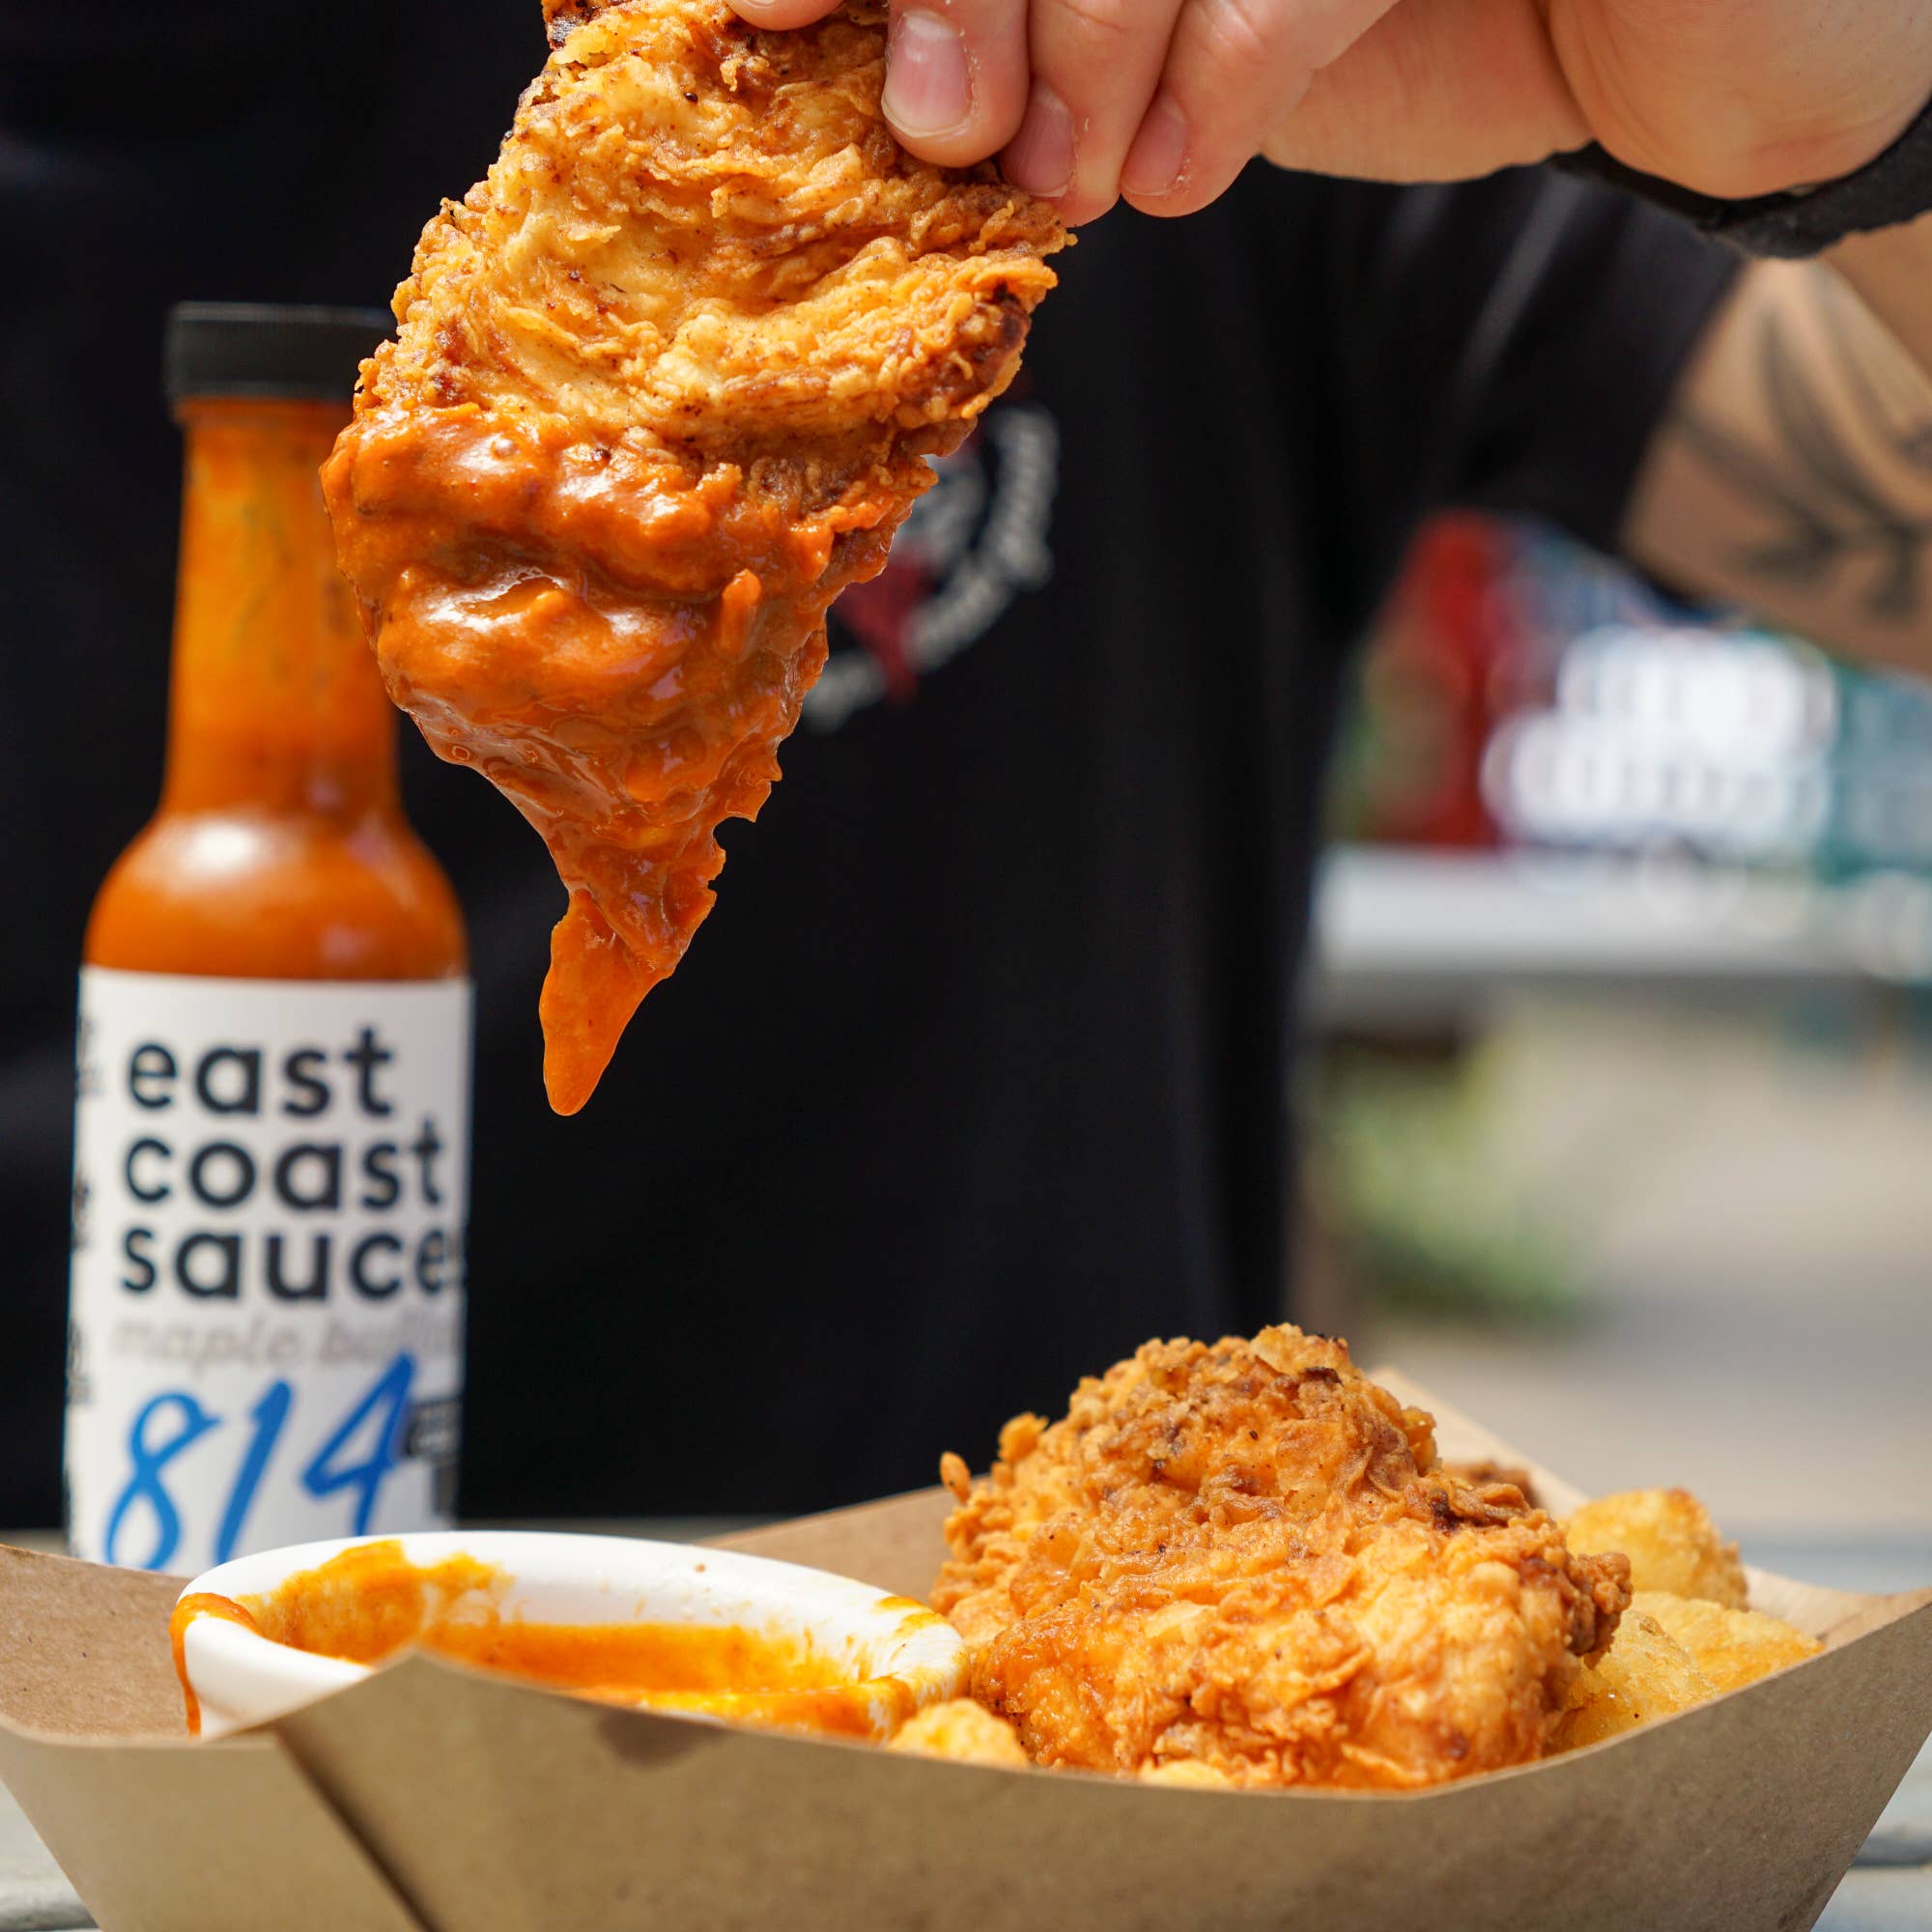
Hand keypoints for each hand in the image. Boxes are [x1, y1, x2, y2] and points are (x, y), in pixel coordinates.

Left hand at [727, 0, 1931, 225]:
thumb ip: (1057, 31)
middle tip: (927, 127)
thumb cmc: (1412, 21)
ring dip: (1081, 39)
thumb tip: (873, 99)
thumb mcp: (1191, 28)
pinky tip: (1182, 178)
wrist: (1681, 35)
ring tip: (1068, 180)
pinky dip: (1228, 61)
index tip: (760, 14)